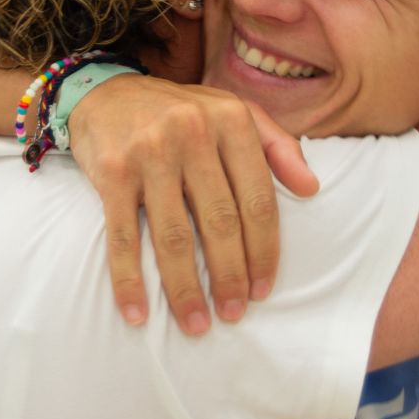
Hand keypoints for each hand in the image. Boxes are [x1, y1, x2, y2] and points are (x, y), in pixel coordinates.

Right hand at [69, 75, 318, 334]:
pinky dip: (129, 280)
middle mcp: (193, 132)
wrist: (106, 93)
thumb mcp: (234, 112)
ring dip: (186, 289)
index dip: (264, 251)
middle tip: (234, 314)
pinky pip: (122, 236)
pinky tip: (137, 313)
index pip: (258, 199)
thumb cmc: (180, 112)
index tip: (264, 290)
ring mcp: (150, 152)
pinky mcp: (112, 171)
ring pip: (175, 236)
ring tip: (196, 325)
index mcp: (231, 121)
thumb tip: (312, 189)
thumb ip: (277, 146)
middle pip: (220, 222)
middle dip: (230, 277)